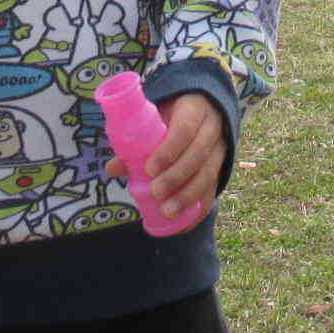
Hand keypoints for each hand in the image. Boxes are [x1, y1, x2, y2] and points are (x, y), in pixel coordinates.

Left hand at [106, 91, 223, 219]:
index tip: (149, 169)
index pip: (184, 130)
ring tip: (167, 212)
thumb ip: (136, 141)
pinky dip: (200, 208)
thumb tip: (112, 169)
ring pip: (208, 174)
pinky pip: (213, 189)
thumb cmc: (170, 114)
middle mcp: (212, 129)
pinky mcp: (221, 167)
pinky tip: (186, 224)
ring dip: (188, 196)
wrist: (202, 108)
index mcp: (194, 109)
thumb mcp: (156, 118)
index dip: (168, 151)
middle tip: (154, 193)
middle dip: (176, 177)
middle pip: (198, 155)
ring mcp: (220, 149)